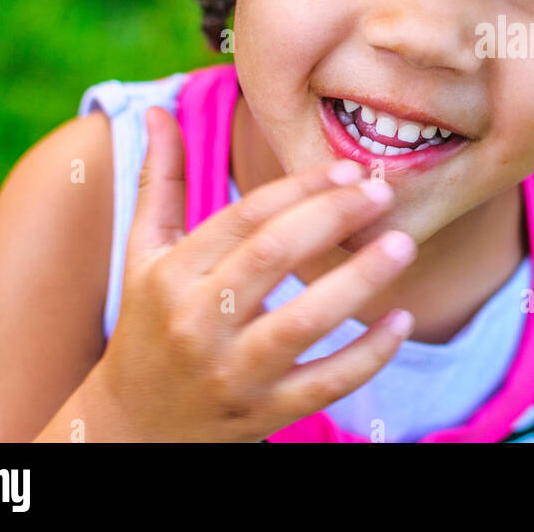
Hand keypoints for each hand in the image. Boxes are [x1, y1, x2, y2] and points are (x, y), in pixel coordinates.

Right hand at [82, 106, 415, 441]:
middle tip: (382, 191)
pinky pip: (323, 384)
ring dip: (358, 281)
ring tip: (402, 244)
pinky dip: (367, 356)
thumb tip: (160, 107)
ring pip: (302, 323)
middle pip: (273, 257)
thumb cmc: (147, 323)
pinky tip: (401, 321)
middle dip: (333, 218)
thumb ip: (159, 181)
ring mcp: (231, 373)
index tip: (348, 167)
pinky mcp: (261, 414)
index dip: (300, 188)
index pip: (245, 219)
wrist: (132, 427)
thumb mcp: (143, 253)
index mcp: (173, 275)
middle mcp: (199, 323)